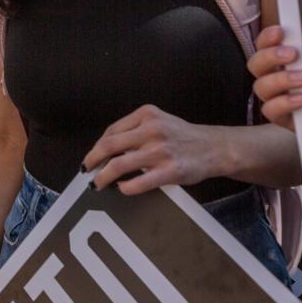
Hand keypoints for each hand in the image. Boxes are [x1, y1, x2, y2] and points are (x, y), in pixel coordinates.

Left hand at [83, 105, 223, 194]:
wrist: (215, 147)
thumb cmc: (183, 136)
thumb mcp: (159, 122)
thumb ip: (135, 130)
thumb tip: (105, 149)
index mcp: (147, 114)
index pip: (111, 131)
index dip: (96, 147)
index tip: (91, 157)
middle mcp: (152, 130)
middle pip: (110, 146)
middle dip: (93, 160)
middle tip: (86, 171)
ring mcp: (161, 151)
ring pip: (119, 165)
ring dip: (103, 176)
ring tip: (97, 183)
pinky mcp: (170, 171)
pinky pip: (138, 183)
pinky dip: (125, 187)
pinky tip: (122, 188)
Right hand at [247, 25, 301, 130]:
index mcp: (278, 59)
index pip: (264, 44)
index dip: (268, 37)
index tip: (280, 32)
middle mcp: (271, 76)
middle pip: (256, 63)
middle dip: (271, 56)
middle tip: (293, 54)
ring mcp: (273, 97)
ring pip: (261, 86)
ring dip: (281, 80)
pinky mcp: (279, 116)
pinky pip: (270, 110)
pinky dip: (284, 103)